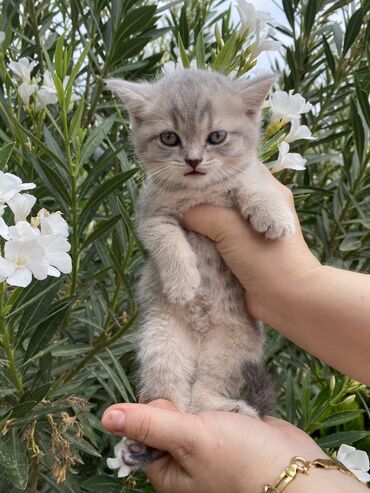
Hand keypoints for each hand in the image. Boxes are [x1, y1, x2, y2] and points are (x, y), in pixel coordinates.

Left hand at [102, 400, 329, 492]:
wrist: (294, 466)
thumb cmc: (242, 459)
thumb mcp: (190, 439)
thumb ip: (150, 423)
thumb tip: (107, 416)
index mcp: (168, 471)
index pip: (143, 431)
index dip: (153, 411)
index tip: (174, 404)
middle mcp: (184, 459)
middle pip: (166, 416)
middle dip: (180, 402)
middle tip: (199, 404)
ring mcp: (206, 444)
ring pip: (189, 409)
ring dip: (199, 398)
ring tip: (213, 400)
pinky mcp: (226, 430)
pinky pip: (210, 407)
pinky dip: (216, 399)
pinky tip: (224, 397)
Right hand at [183, 171, 320, 320]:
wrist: (287, 300)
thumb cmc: (264, 258)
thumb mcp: (229, 228)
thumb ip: (201, 214)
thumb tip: (180, 214)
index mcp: (266, 189)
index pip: (233, 169)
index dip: (209, 173)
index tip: (185, 179)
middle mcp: (260, 203)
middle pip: (223, 193)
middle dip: (200, 197)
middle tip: (175, 199)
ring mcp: (251, 227)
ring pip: (219, 215)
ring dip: (202, 220)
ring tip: (177, 219)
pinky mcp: (244, 248)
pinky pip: (219, 236)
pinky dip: (205, 236)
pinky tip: (188, 239)